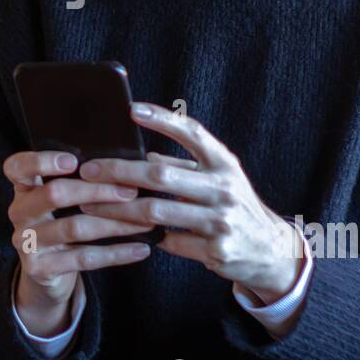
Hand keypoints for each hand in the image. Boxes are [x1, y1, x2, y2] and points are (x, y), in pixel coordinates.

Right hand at [3, 149, 155, 336]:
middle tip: (130, 191)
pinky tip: (140, 249)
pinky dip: (116, 254)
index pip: (18, 167)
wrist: (45, 274)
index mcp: (23, 189)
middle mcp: (19, 213)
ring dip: (114, 223)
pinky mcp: (40, 268)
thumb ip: (76, 182)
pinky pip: (84, 258)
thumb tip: (122, 166)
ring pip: (74, 227)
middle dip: (97, 191)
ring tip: (144, 221)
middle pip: (54, 194)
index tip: (74, 160)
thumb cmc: (60, 225)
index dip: (41, 161)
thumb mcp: (58, 202)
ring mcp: (26, 242)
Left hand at [77, 103, 305, 303]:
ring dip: (118, 209)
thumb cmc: (234, 205)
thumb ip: (185, 165)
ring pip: (157, 211)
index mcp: (224, 163)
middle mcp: (224, 188)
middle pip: (161, 174)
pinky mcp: (216, 250)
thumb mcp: (219, 178)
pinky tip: (126, 234)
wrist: (271, 250)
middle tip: (88, 171)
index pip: (192, 132)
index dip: (163, 119)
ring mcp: (221, 220)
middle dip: (119, 171)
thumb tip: (145, 155)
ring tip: (90, 206)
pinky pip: (169, 241)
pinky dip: (147, 237)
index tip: (132, 109)